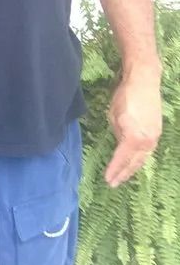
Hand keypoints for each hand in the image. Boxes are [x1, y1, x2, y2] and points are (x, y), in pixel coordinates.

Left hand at [105, 67, 162, 186]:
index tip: (107, 180)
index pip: (122, 159)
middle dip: (123, 174)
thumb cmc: (125, 96)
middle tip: (113, 183)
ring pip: (142, 158)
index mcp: (134, 137)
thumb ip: (117, 134)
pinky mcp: (157, 132)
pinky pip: (147, 151)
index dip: (114, 170)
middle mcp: (147, 141)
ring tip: (122, 176)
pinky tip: (134, 162)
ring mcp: (154, 137)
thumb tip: (120, 145)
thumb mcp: (114, 116)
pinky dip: (139, 158)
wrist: (144, 81)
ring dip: (132, 168)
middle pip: (134, 163)